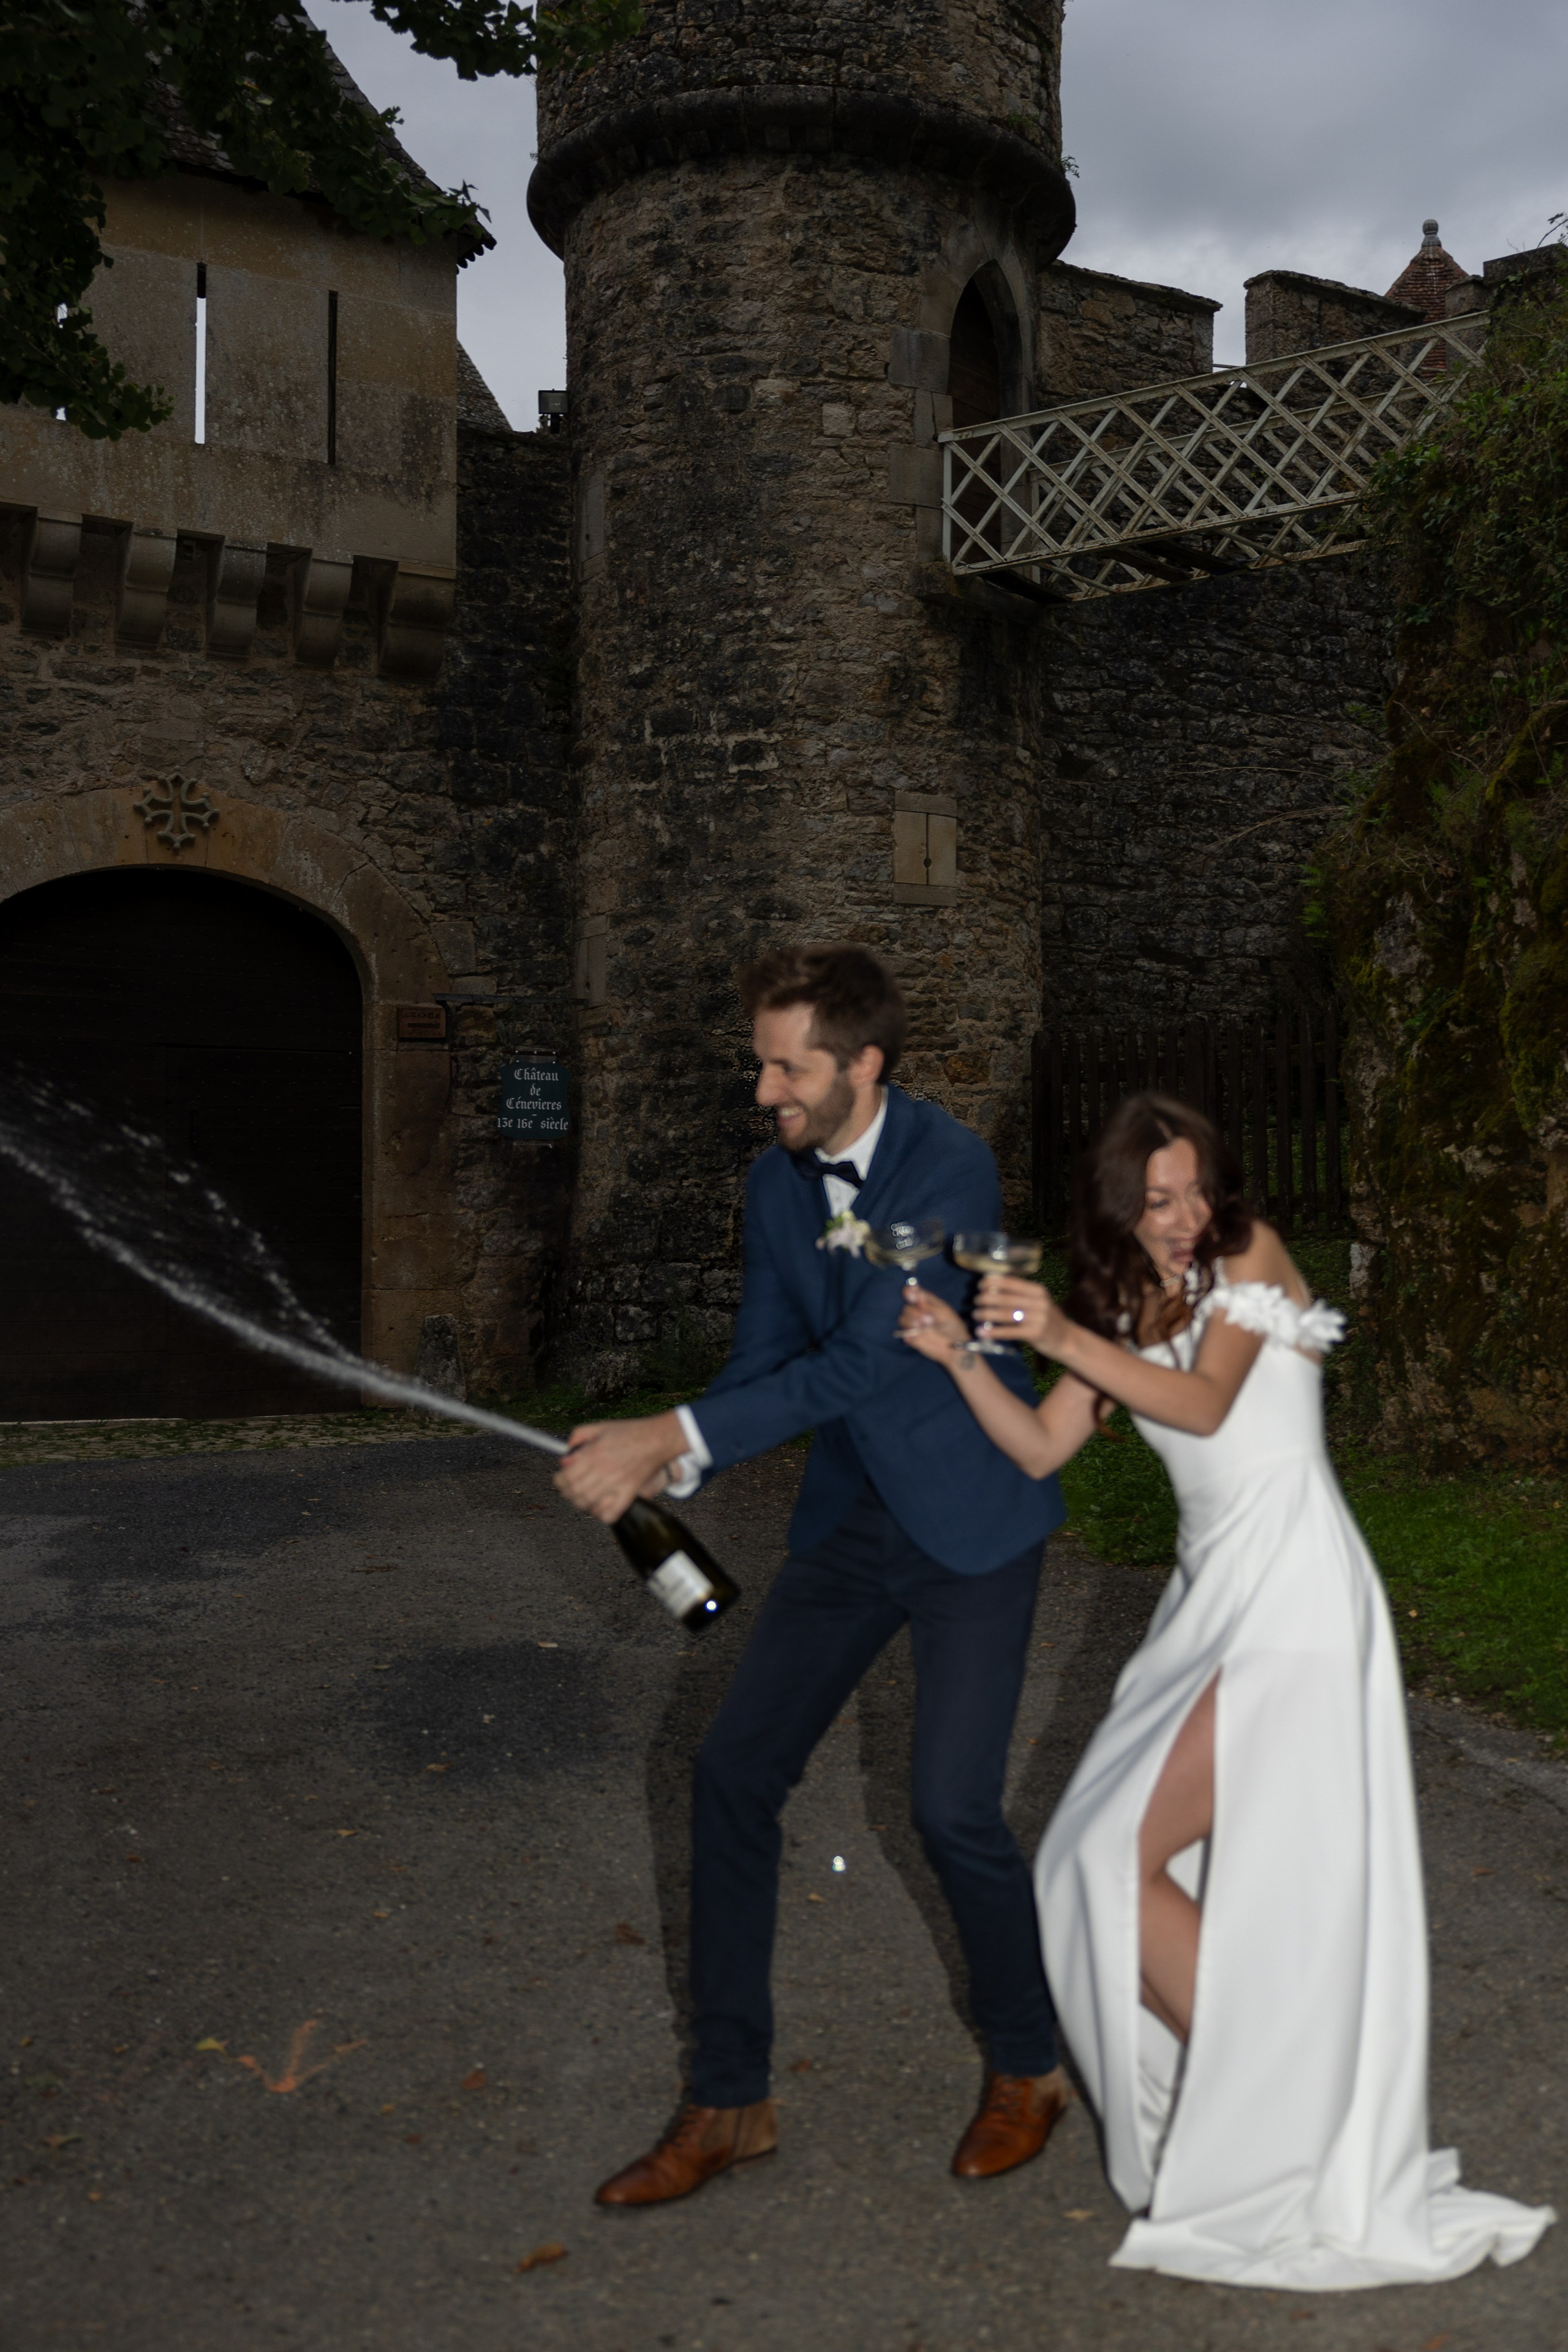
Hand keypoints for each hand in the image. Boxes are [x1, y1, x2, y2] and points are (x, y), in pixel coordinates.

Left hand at [553, 1409, 685, 1522]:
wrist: (657, 1438)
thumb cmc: (630, 1432)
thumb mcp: (599, 1426)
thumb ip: (578, 1437)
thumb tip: (565, 1457)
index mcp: (593, 1453)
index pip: (566, 1476)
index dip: (558, 1481)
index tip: (560, 1480)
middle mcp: (602, 1469)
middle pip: (575, 1492)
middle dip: (568, 1494)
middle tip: (570, 1491)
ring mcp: (616, 1483)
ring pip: (589, 1504)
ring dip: (582, 1504)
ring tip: (583, 1499)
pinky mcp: (629, 1493)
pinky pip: (611, 1513)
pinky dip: (601, 1514)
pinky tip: (600, 1507)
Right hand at [897, 1284, 970, 1362]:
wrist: (955, 1347)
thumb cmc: (953, 1327)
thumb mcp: (944, 1312)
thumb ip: (928, 1304)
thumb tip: (914, 1294)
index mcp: (925, 1303)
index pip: (912, 1293)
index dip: (908, 1291)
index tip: (911, 1294)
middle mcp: (917, 1312)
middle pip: (906, 1307)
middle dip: (915, 1312)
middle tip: (929, 1320)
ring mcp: (913, 1325)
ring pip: (902, 1318)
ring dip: (911, 1321)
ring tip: (924, 1326)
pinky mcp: (911, 1337)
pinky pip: (903, 1332)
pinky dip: (908, 1332)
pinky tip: (918, 1334)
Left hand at [975, 1274, 1068, 1354]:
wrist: (1067, 1339)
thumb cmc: (1046, 1319)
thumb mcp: (1038, 1302)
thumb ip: (1021, 1295)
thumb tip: (992, 1287)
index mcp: (1038, 1290)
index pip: (1011, 1282)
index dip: (993, 1282)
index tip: (980, 1285)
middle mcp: (1039, 1302)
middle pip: (1006, 1298)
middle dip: (986, 1298)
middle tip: (975, 1301)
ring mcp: (1038, 1318)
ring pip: (1005, 1314)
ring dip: (986, 1314)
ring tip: (975, 1314)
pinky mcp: (1035, 1334)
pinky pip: (1009, 1331)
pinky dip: (993, 1332)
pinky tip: (982, 1332)